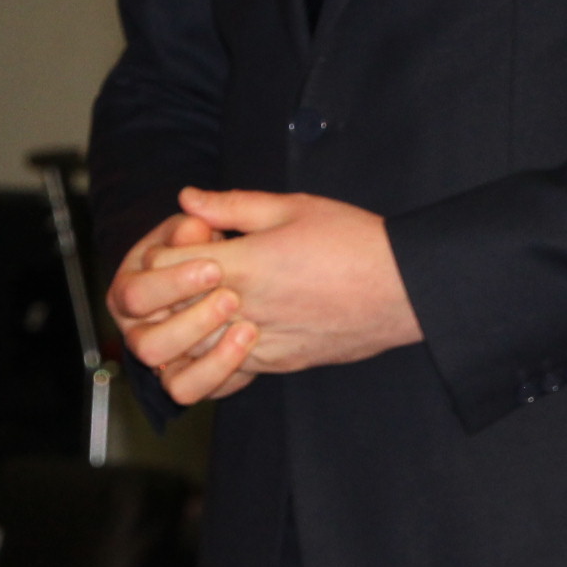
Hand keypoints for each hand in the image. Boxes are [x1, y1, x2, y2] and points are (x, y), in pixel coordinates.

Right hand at [108, 207, 260, 406]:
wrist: (235, 277)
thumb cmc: (213, 245)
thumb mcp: (210, 224)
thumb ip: (205, 216)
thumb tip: (191, 201)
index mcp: (131, 286)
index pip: (135, 295)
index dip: (172, 283)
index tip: (215, 266)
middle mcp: (138, 327)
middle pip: (146, 344)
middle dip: (192, 321)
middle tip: (232, 297)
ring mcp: (163, 358)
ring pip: (169, 375)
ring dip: (208, 353)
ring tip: (248, 326)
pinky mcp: (188, 378)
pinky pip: (193, 390)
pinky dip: (218, 373)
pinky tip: (248, 345)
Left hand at [164, 189, 420, 375]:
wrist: (404, 289)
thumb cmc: (353, 240)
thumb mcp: (292, 206)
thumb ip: (233, 205)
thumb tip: (188, 199)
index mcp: (244, 263)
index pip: (166, 267)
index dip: (162, 253)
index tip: (180, 242)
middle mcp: (245, 307)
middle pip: (171, 313)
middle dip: (164, 294)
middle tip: (176, 276)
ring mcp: (262, 342)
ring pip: (193, 347)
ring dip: (186, 325)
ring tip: (199, 301)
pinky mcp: (280, 363)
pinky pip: (229, 368)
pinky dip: (215, 350)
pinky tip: (225, 329)